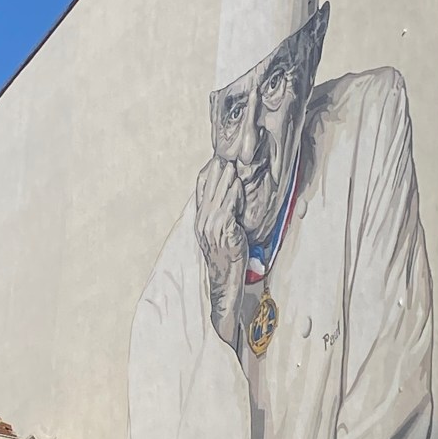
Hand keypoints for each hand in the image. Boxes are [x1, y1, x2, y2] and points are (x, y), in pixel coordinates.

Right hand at [195, 158, 246, 346]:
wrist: (225, 283)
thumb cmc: (228, 261)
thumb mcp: (222, 237)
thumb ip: (223, 220)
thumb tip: (230, 203)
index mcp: (200, 222)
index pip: (201, 192)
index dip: (208, 175)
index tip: (215, 160)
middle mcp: (202, 223)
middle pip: (208, 190)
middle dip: (216, 172)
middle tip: (224, 154)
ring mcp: (211, 228)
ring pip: (218, 197)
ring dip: (225, 179)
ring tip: (230, 163)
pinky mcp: (222, 232)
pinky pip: (227, 208)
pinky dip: (232, 195)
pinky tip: (237, 184)